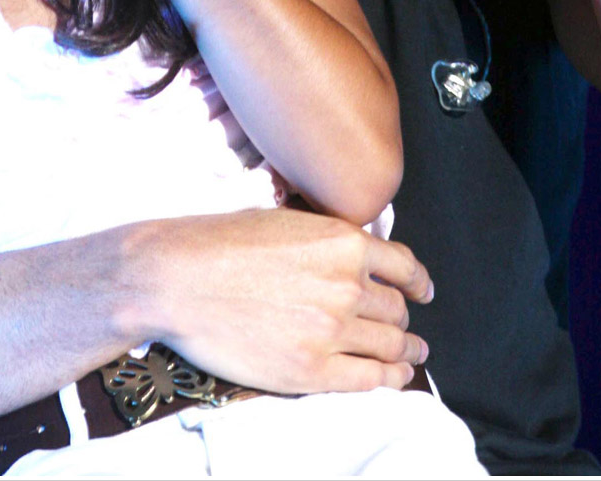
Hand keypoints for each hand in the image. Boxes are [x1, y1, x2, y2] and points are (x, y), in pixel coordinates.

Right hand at [132, 207, 431, 393]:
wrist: (178, 278)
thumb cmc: (220, 242)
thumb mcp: (284, 220)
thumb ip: (325, 241)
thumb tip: (350, 254)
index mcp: (341, 241)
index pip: (402, 265)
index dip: (418, 281)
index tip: (422, 290)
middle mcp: (346, 284)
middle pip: (395, 308)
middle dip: (402, 317)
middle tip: (405, 326)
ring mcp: (331, 329)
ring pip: (390, 343)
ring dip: (406, 350)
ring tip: (412, 354)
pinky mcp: (311, 370)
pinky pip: (368, 378)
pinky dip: (390, 378)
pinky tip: (396, 376)